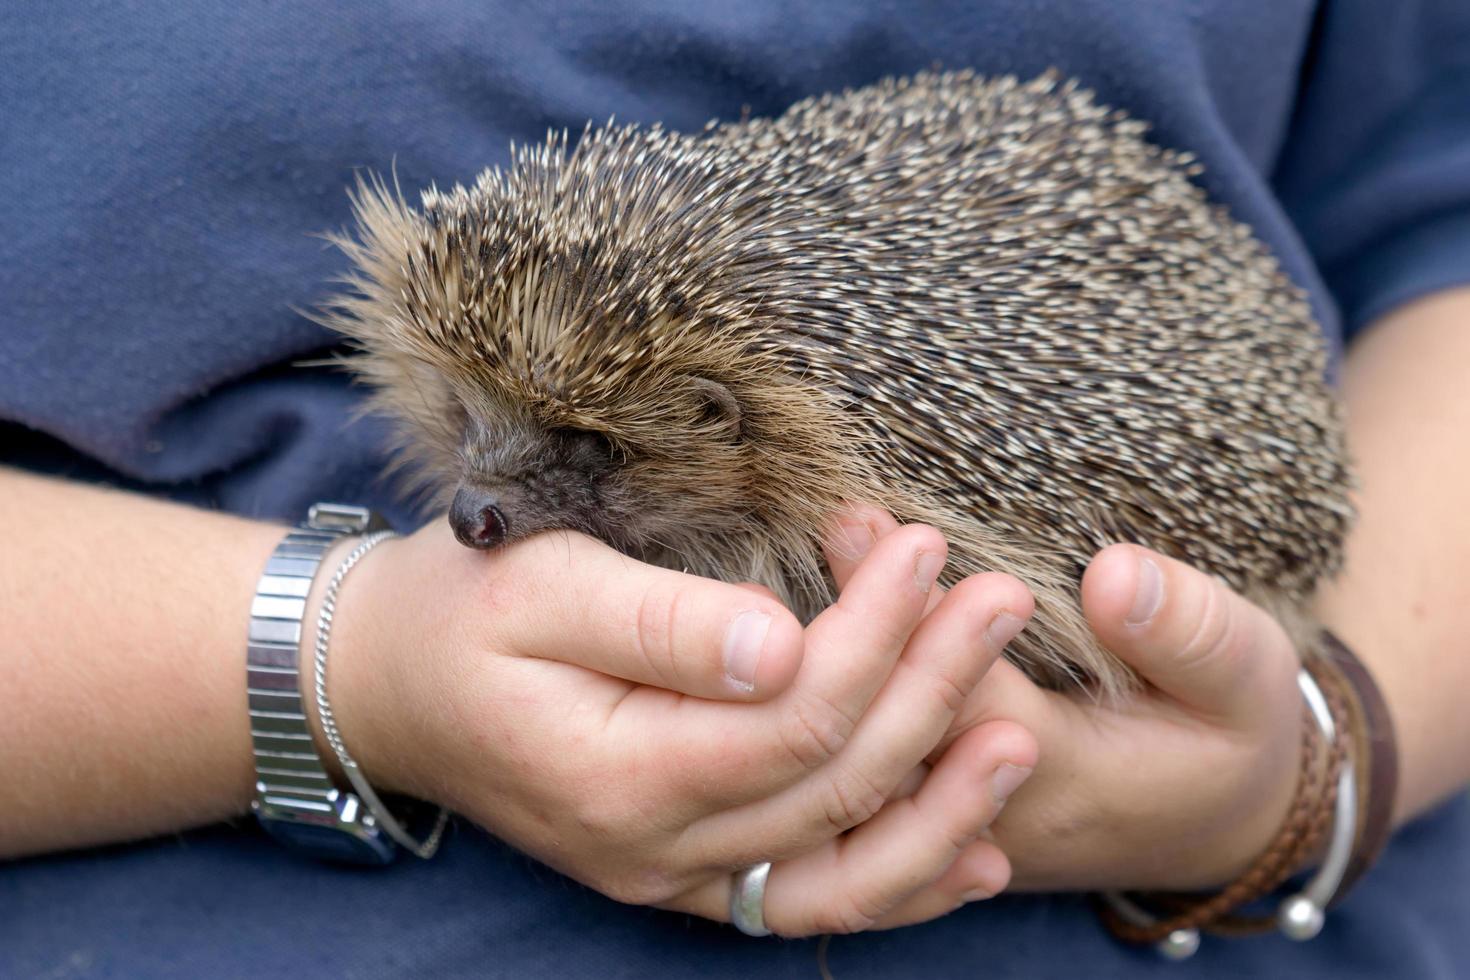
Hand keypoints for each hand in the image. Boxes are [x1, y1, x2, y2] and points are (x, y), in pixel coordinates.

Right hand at [321, 518, 1036, 934]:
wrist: (389, 685)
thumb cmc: (456, 612)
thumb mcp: (539, 585)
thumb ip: (660, 623)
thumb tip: (780, 645)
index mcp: (620, 771)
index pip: (793, 718)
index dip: (876, 638)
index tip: (922, 548)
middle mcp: (654, 850)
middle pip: (832, 785)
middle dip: (931, 691)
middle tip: (1000, 605)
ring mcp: (671, 876)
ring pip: (838, 872)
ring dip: (940, 809)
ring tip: (1019, 739)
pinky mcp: (684, 872)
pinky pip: (805, 899)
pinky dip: (895, 881)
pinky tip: (971, 855)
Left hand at [828, 506, 1304, 892]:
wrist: (1210, 821)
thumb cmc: (1227, 734)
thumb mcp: (1244, 681)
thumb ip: (1190, 633)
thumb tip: (1116, 576)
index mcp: (1063, 777)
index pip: (961, 699)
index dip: (908, 619)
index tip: (867, 524)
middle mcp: (983, 806)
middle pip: (885, 725)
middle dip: (850, 624)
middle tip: (833, 523)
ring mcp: (943, 817)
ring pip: (854, 753)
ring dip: (824, 660)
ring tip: (804, 558)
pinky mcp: (922, 808)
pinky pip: (855, 766)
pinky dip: (824, 697)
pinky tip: (796, 628)